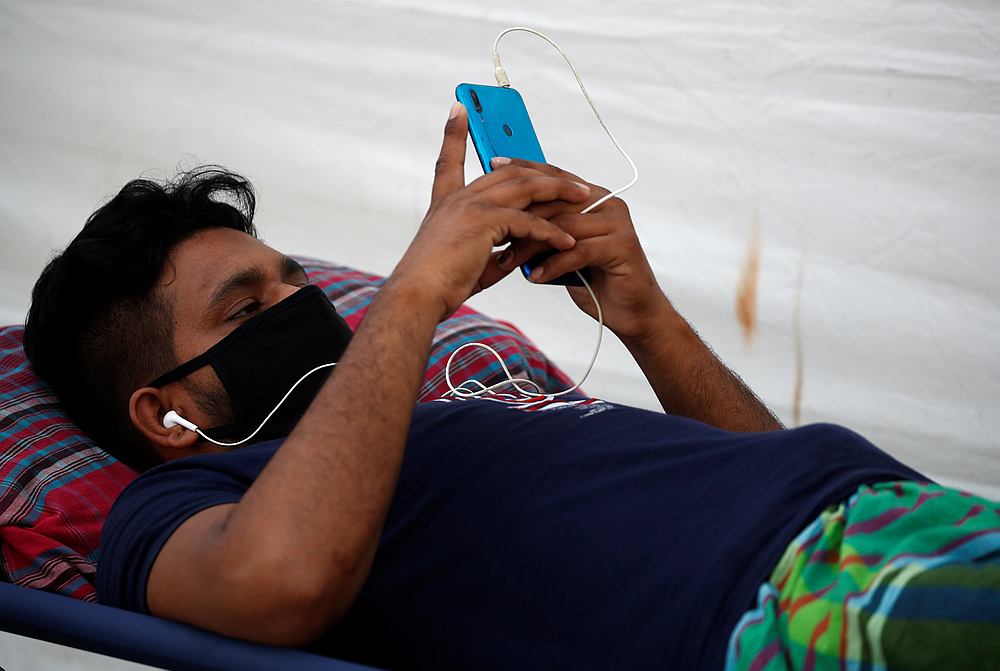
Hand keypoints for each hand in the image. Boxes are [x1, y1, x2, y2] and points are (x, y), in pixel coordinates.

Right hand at [390, 104, 591, 320]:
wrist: (418, 295)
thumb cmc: (439, 284)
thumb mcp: (468, 260)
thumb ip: (493, 250)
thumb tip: (517, 256)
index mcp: (447, 202)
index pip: (450, 159)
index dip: (455, 133)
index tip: (460, 108)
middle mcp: (458, 197)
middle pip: (509, 171)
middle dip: (545, 173)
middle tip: (574, 181)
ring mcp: (470, 206)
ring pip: (525, 187)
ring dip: (558, 191)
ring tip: (583, 198)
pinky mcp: (483, 222)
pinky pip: (527, 221)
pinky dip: (550, 232)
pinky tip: (567, 242)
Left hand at [490, 158, 671, 344]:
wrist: (628, 310)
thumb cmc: (593, 278)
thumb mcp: (562, 248)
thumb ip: (545, 229)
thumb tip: (506, 219)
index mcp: (592, 196)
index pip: (553, 176)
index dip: (524, 169)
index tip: (492, 165)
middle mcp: (607, 203)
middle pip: (556, 201)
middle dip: (521, 218)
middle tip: (494, 236)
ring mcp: (618, 222)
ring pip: (564, 225)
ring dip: (532, 245)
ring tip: (509, 262)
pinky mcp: (623, 245)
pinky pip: (580, 250)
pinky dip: (553, 264)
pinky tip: (535, 276)